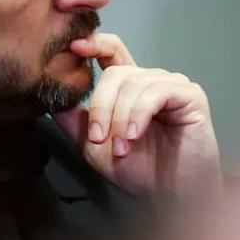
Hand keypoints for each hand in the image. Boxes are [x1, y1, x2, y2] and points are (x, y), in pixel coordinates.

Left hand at [51, 33, 222, 204]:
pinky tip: (134, 135)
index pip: (110, 50)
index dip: (92, 43)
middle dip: (100, 105)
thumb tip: (49, 92)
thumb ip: (72, 117)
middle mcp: (149, 80)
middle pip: (115, 72)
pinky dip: (139, 114)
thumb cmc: (135, 170)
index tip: (72, 46)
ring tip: (120, 147)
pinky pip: (156, 92)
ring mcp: (171, 85)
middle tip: (98, 138)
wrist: (169, 196)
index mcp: (127, 86)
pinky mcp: (190, 96)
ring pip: (132, 83)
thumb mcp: (91, 143)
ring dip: (119, 117)